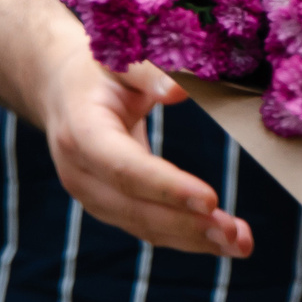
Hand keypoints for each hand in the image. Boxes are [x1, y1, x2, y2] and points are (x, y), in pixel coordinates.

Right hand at [41, 50, 252, 257]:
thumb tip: (181, 90)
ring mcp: (91, 195)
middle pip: (135, 207)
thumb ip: (148, 72)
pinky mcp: (108, 206)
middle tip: (235, 232)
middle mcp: (80, 172)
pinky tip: (221, 241)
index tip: (210, 198)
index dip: (166, 186)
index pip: (123, 167)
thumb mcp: (118, 58)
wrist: (62, 91)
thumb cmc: (98, 70)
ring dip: (193, 239)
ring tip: (240, 243)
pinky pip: (147, 227)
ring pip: (143, 226)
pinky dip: (185, 237)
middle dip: (187, 224)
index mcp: (81, 131)